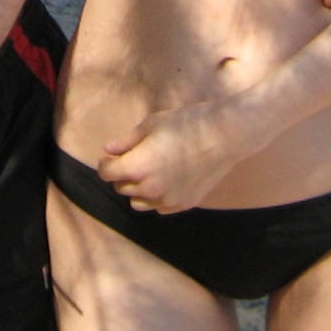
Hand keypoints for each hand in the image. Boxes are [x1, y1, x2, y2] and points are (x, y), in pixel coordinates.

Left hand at [96, 96, 264, 214]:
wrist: (224, 135)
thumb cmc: (186, 123)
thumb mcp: (152, 124)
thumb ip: (127, 141)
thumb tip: (109, 150)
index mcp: (137, 167)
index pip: (106, 173)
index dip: (106, 162)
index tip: (113, 155)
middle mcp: (149, 189)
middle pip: (121, 188)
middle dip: (122, 173)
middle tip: (135, 157)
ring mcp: (167, 200)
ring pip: (138, 202)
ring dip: (138, 188)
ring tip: (151, 170)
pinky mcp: (183, 204)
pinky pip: (159, 207)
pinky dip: (157, 196)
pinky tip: (168, 178)